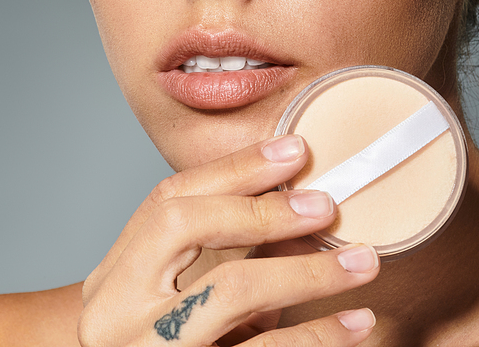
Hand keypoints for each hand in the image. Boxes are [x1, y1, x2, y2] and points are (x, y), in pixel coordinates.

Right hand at [78, 135, 378, 345]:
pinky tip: (355, 322)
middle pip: (185, 225)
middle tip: (326, 206)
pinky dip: (317, 335)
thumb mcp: (176, 308)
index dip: (233, 168)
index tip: (294, 150)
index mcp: (115, 277)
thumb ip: (223, 264)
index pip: (167, 199)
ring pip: (232, 290)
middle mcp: (119, 308)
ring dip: (308, 270)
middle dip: (261, 208)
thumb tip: (299, 222)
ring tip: (363, 262)